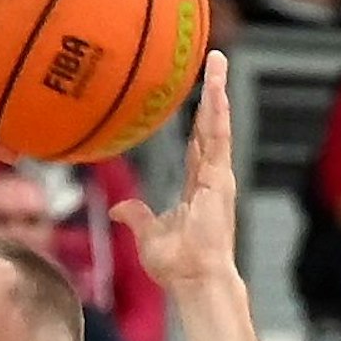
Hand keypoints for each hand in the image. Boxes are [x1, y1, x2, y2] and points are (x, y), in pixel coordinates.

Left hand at [111, 52, 236, 285]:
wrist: (196, 280)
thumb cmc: (177, 265)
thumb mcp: (148, 235)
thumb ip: (138, 217)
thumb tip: (120, 208)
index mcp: (198, 187)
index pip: (198, 145)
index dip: (199, 121)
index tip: (200, 97)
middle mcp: (212, 176)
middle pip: (210, 127)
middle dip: (212, 95)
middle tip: (214, 62)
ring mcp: (218, 176)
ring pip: (217, 125)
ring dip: (217, 92)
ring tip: (217, 61)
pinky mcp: (220, 179)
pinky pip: (218, 138)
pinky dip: (218, 113)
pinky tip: (216, 89)